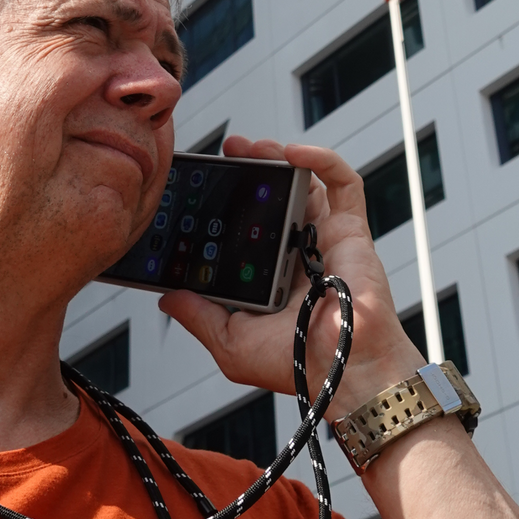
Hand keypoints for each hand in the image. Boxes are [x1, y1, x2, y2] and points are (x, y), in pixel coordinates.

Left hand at [159, 137, 424, 411]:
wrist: (345, 372)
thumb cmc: (298, 365)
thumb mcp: (230, 343)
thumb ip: (198, 316)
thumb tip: (166, 297)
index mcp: (271, 277)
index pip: (246, 229)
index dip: (225, 205)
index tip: (199, 189)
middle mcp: (298, 254)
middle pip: (273, 198)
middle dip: (250, 170)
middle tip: (226, 155)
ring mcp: (325, 239)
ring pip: (304, 182)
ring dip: (277, 156)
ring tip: (250, 146)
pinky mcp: (351, 231)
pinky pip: (343, 184)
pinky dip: (321, 160)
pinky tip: (294, 152)